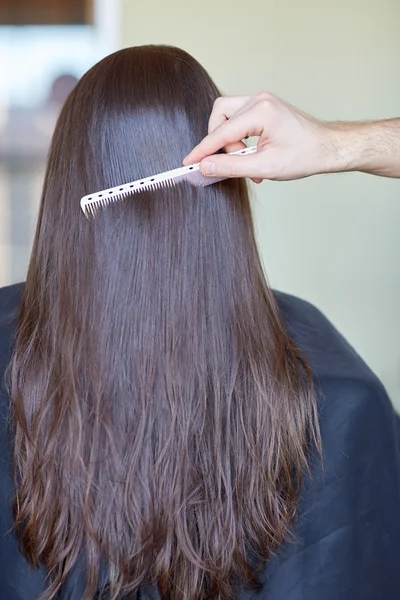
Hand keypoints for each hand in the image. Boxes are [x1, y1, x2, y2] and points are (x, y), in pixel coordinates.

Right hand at [183, 92, 336, 181]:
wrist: (328, 148)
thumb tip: (205, 167)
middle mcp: (259, 99)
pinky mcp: (263, 107)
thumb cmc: (305, 155)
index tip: (188, 162)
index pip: (221, 132)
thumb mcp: (265, 167)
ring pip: (227, 117)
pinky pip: (239, 119)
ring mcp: (262, 101)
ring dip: (231, 142)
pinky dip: (239, 138)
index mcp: (261, 111)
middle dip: (220, 142)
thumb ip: (231, 167)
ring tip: (247, 162)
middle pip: (219, 115)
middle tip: (233, 162)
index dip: (202, 150)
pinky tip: (252, 155)